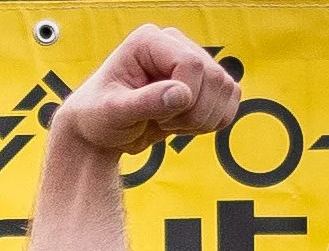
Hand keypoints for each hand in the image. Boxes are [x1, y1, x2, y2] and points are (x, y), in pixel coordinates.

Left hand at [57, 24, 240, 154]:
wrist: (99, 131)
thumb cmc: (97, 117)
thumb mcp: (112, 113)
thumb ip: (144, 103)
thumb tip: (182, 95)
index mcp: (149, 41)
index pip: (190, 63)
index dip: (182, 98)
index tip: (156, 118)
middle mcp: (175, 43)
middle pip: (214, 77)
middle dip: (193, 113)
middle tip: (161, 124)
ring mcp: (194, 60)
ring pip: (227, 89)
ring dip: (203, 120)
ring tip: (169, 124)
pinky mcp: (205, 81)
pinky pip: (232, 99)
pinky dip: (213, 121)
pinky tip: (183, 125)